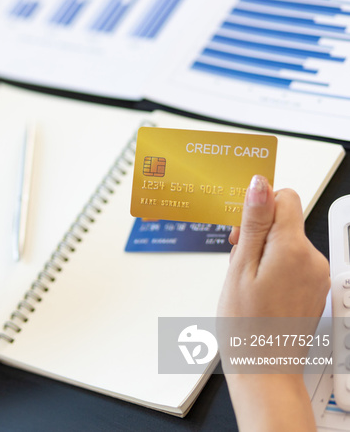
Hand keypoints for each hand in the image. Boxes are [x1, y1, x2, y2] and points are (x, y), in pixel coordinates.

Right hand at [217, 175, 328, 431]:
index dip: (258, 208)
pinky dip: (274, 268)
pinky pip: (293, 262)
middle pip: (285, 221)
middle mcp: (313, 259)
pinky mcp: (315, 288)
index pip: (284, 198)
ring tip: (246, 281)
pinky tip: (258, 290)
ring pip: (287, 242)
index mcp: (293, 249)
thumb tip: (260, 186)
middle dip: (257, 233)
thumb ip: (253, 223)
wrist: (264, 368)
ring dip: (263, 252)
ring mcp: (317, 275)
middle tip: (237, 262)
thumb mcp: (239, 268)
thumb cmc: (246, 327)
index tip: (242, 230)